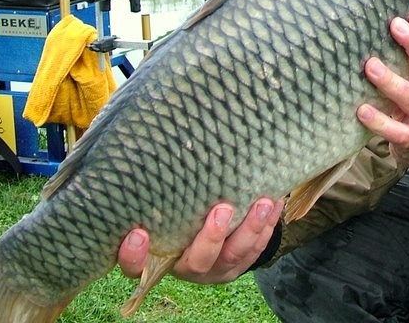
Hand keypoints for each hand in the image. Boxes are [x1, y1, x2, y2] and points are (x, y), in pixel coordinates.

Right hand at [118, 197, 284, 283]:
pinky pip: (256, 249)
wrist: (207, 235)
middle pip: (197, 261)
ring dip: (250, 229)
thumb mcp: (165, 204)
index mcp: (158, 257)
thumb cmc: (177, 210)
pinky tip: (275, 203)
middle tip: (222, 208)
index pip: (136, 266)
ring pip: (234, 255)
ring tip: (263, 202)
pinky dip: (268, 226)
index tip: (138, 233)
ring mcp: (215, 269)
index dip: (133, 255)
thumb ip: (160, 189)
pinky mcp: (239, 266)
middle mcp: (185, 267)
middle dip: (211, 237)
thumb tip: (158, 138)